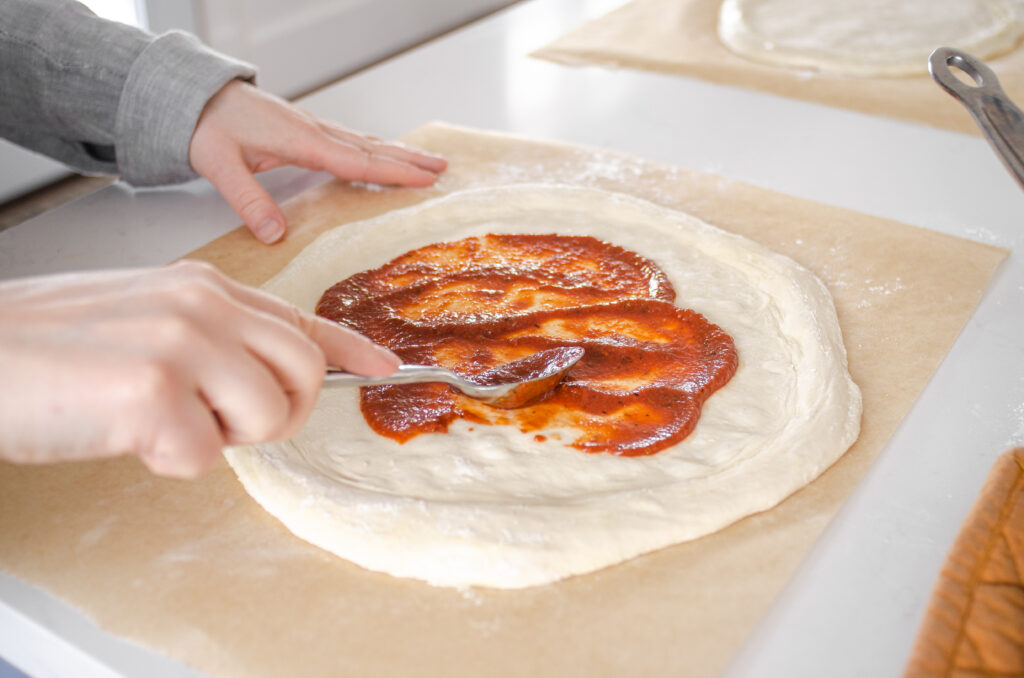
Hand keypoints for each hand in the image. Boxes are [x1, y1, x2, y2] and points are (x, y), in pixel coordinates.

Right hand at [0, 261, 398, 476]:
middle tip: (221, 421)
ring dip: (219, 438)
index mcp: (202, 286)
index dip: (348, 346)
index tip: (382, 366)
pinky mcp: (156, 391)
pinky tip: (123, 432)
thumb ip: (209, 335)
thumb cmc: (48, 345)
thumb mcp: (144, 316)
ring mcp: (183, 342)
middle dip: (278, 412)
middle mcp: (203, 305)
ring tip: (159, 420)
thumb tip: (258, 374)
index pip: (298, 317)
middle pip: (304, 371)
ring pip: (268, 415)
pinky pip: (204, 454)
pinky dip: (167, 459)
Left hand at [188, 80, 446, 243]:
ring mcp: (312, 128)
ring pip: (365, 142)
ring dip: (398, 153)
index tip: (424, 180)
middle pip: (372, 148)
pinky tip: (383, 155)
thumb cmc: (205, 126)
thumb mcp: (219, 166)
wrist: (193, 96)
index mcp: (301, 141)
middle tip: (444, 169)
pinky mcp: (305, 129)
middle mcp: (314, 131)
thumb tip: (274, 235)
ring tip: (428, 161)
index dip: (392, 172)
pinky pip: (351, 140)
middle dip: (409, 160)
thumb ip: (248, 201)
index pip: (356, 161)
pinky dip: (376, 149)